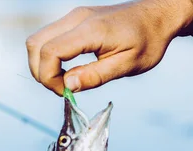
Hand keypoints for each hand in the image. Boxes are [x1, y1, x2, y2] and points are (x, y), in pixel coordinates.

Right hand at [25, 0, 192, 95]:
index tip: (65, 92)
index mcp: (91, 30)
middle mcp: (76, 18)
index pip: (49, 52)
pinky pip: (49, 37)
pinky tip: (68, 70)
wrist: (158, 16)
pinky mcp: (74, 20)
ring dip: (43, 65)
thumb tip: (68, 86)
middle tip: (62, 89)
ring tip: (65, 81)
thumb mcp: (127, 65)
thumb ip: (95, 76)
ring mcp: (74, 16)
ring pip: (38, 40)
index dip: (49, 77)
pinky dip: (50, 57)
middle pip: (35, 44)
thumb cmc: (148, 41)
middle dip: (40, 72)